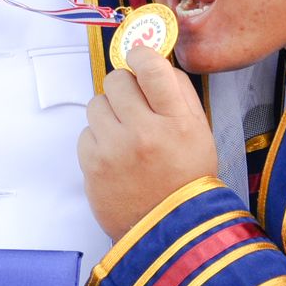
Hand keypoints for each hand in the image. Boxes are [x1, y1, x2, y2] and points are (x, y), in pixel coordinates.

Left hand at [77, 44, 217, 238]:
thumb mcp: (200, 132)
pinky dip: (98, 139)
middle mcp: (144, 132)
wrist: (170, 231)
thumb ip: (179, 93)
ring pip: (96, 103)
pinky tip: (115, 154)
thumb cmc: (187, 181)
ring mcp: (115, 149)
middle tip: (133, 104)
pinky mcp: (92, 165)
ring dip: (108, 112)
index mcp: (177, 122)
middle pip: (117, 79)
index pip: (151, 67)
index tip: (138, 56)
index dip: (141, 54)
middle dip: (124, 87)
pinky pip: (85, 132)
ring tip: (124, 133)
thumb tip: (154, 63)